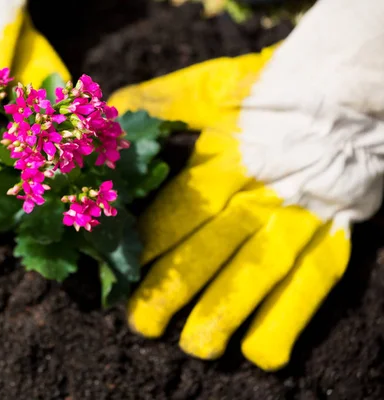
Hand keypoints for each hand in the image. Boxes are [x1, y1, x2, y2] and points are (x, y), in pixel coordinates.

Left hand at [107, 0, 383, 370]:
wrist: (348, 89)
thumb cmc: (272, 88)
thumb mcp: (211, 85)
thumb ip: (159, 101)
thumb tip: (110, 110)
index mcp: (228, 157)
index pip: (184, 206)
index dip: (153, 242)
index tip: (122, 272)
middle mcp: (262, 193)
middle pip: (214, 246)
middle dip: (176, 289)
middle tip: (144, 324)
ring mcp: (300, 219)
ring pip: (261, 273)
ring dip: (226, 313)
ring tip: (197, 346)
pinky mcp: (333, 236)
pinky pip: (314, 285)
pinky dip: (289, 321)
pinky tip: (261, 354)